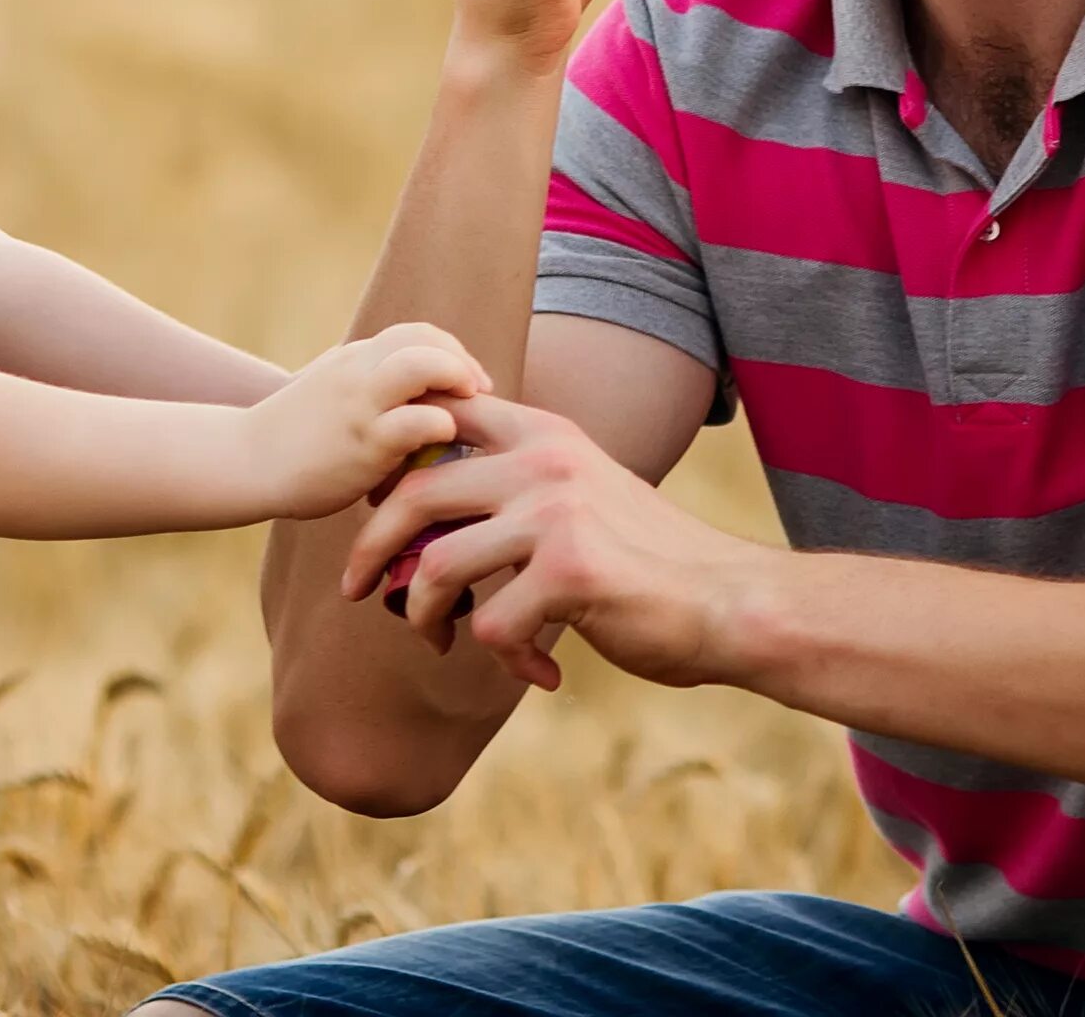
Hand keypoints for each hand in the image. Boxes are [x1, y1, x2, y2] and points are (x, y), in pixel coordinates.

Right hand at [239, 323, 490, 520]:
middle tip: (479, 390)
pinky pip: (417, 422)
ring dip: (457, 378)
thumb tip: (422, 396)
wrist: (243, 462)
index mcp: (355, 358)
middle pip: (426, 339)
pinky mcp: (363, 442)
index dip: (452, 351)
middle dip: (462, 361)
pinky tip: (442, 441)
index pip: (417, 333)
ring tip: (469, 405)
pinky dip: (442, 426)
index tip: (469, 380)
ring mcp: (361, 404)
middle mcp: (359, 371)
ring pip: (423, 365)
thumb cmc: (294, 436)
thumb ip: (371, 384)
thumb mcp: (333, 392)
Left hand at [339, 392, 774, 691]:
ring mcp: (557, 513)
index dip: (392, 457)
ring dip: (422, 615)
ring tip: (439, 639)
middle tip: (356, 586)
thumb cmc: (649, 561)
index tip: (374, 502)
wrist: (727, 601)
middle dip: (371, 546)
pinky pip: (491, 626)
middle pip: (414, 492)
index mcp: (547, 434)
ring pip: (437, 566)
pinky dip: (504, 659)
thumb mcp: (583, 495)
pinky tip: (538, 669)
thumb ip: (517, 489)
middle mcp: (547, 462)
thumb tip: (420, 521)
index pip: (442, 415)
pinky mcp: (569, 571)